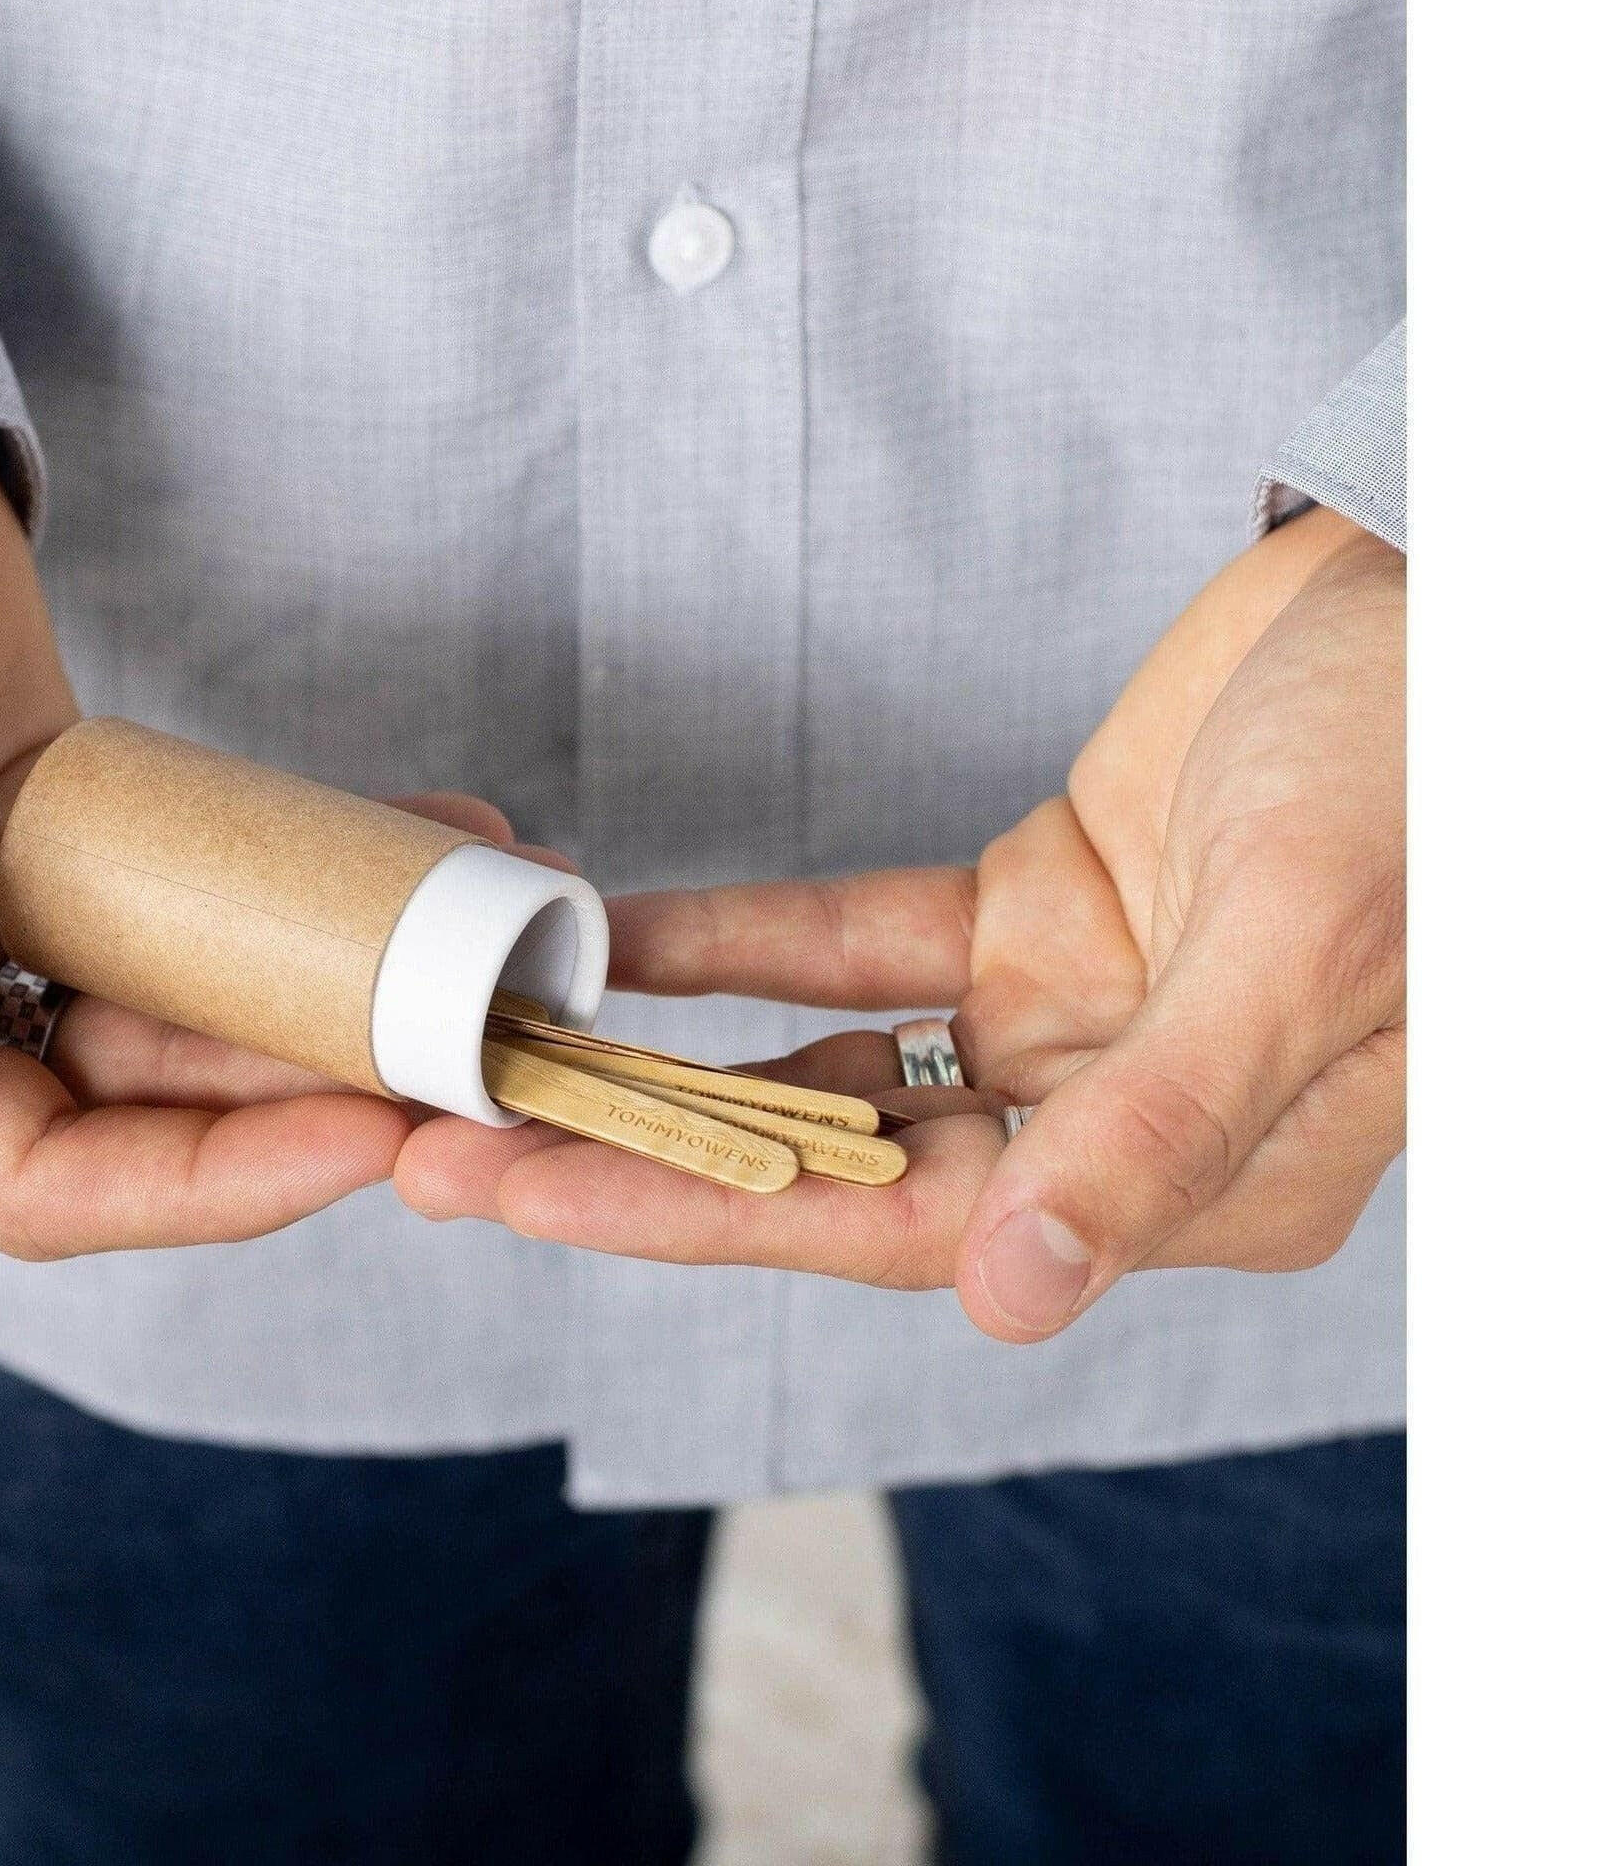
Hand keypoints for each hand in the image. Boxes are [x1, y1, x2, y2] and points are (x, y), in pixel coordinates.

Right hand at [0, 405, 533, 1256]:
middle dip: (318, 1087)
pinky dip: (327, 887)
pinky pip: (225, 905)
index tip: (361, 1139)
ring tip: (491, 941)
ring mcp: (30, 926)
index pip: (39, 1180)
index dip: (204, 1187)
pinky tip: (432, 838)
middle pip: (156, 1109)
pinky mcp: (99, 855)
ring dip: (349, 990)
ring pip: (209, 1014)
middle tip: (466, 1052)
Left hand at [393, 507, 1404, 1339]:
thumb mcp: (1303, 943)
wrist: (1442, 593)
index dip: (705, 1216)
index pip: (910, 1233)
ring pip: (834, 1069)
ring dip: (676, 1063)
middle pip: (839, 1170)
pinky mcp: (1033, 916)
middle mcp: (1119, 1124)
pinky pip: (862, 941)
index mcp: (1206, 1180)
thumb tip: (1009, 1298)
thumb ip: (1158, 1124)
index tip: (527, 1195)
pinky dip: (746, 940)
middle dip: (641, 1159)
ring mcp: (1068, 1022)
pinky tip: (619, 939)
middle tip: (450, 1148)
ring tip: (505, 1058)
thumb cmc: (1431, 764)